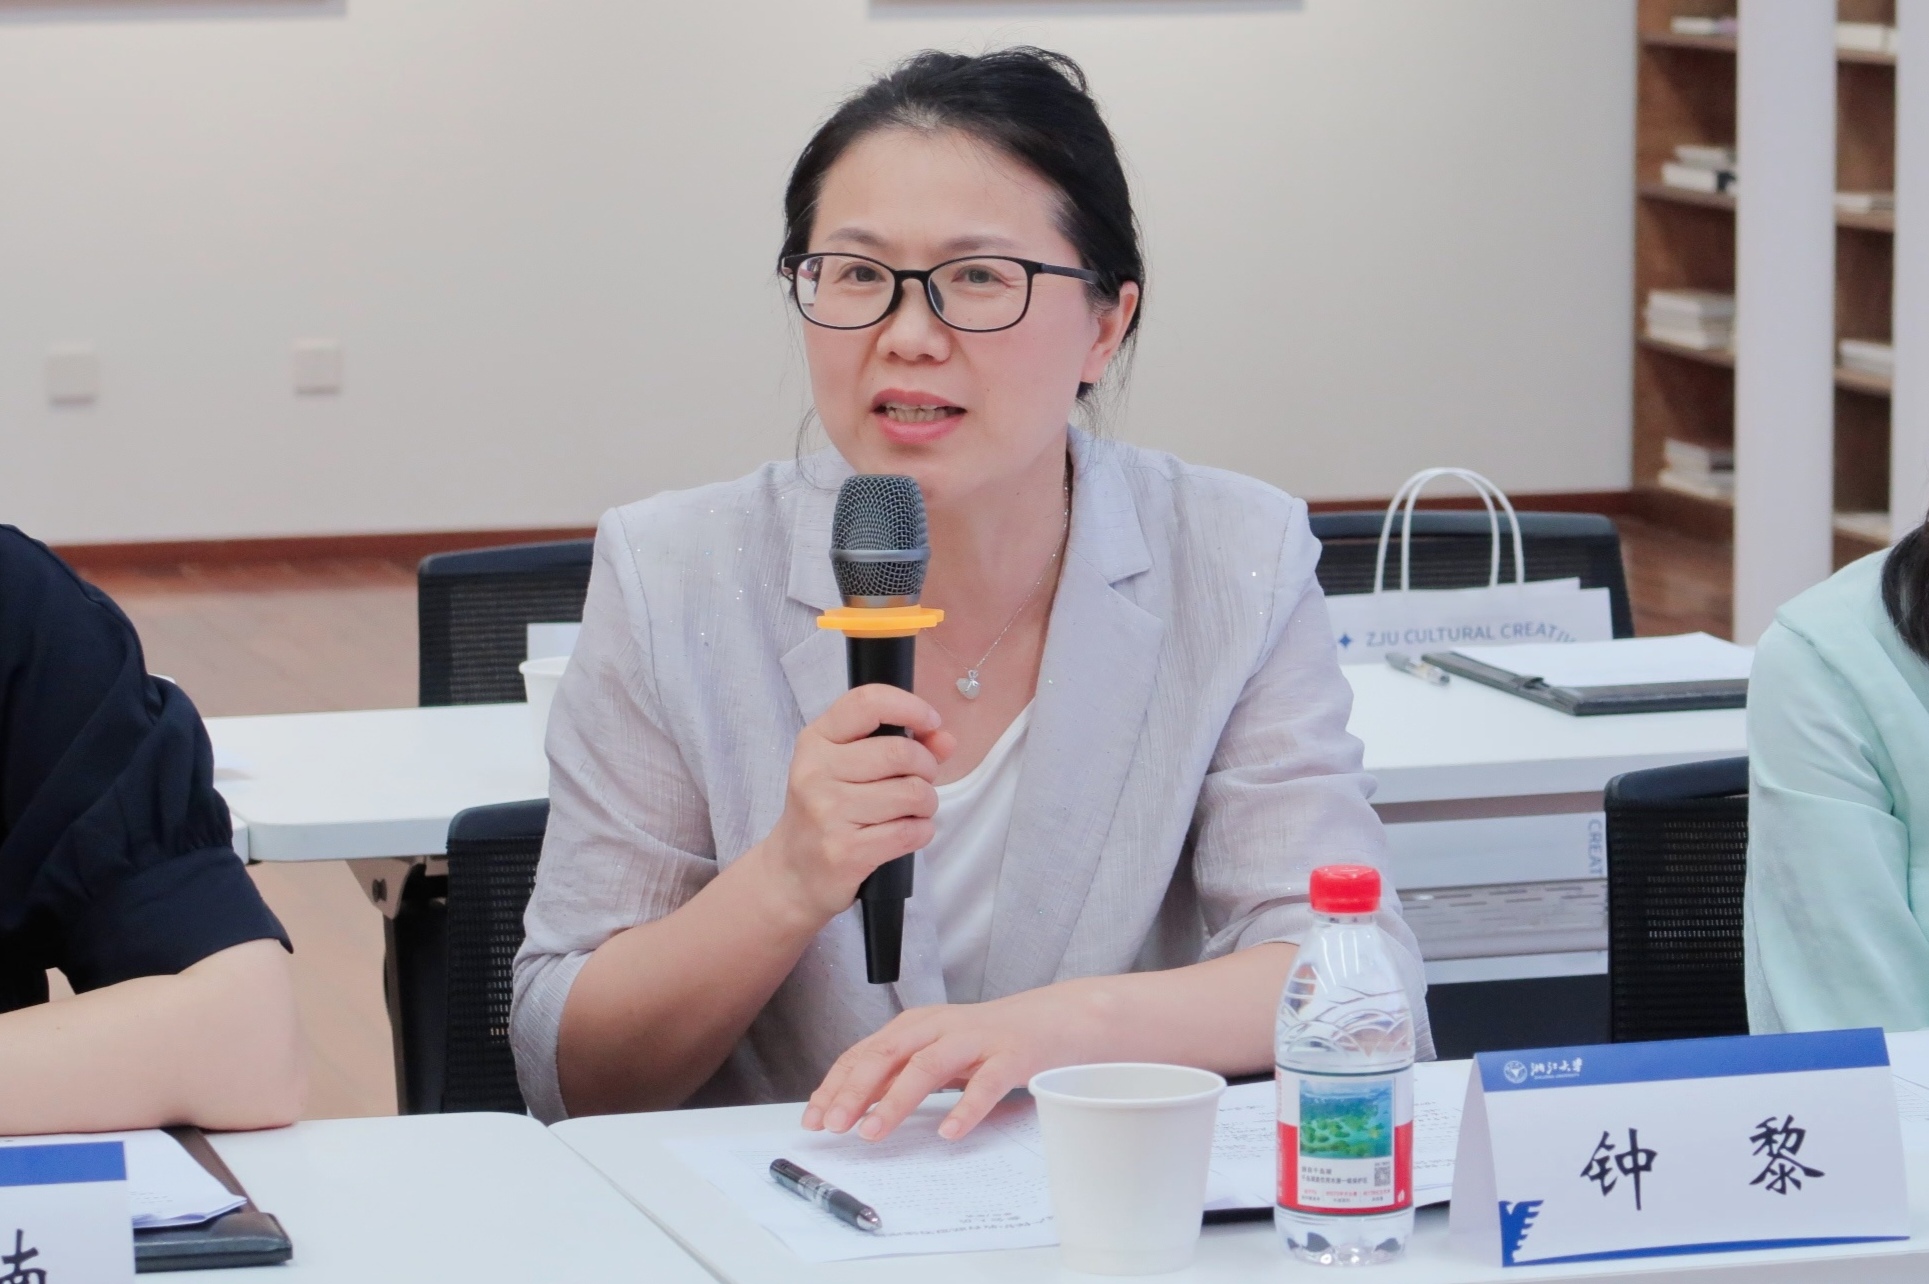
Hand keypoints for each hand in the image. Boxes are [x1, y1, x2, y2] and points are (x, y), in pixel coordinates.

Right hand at [756, 684, 955, 926]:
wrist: (792, 872)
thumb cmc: (827, 812)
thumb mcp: (849, 769)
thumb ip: (899, 745)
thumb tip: (946, 740)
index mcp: (816, 741)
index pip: (867, 703)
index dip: (910, 707)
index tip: (930, 721)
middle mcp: (816, 772)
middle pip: (901, 752)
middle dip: (927, 768)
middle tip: (920, 782)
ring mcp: (827, 812)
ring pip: (912, 793)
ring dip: (926, 804)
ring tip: (912, 811)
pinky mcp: (844, 851)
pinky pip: (910, 831)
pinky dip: (922, 832)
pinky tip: (907, 833)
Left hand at [801, 985, 1104, 1142]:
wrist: (1055, 1019)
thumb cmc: (990, 1041)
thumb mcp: (936, 1052)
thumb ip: (897, 1072)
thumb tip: (851, 1103)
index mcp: (917, 1025)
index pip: (865, 1053)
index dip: (836, 1084)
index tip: (814, 1117)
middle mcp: (940, 1027)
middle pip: (887, 1055)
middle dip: (854, 1091)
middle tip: (833, 1126)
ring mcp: (976, 1039)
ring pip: (927, 1067)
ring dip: (896, 1100)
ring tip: (873, 1132)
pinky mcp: (1011, 1056)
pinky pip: (986, 1084)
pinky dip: (965, 1109)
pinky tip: (949, 1132)